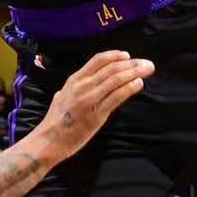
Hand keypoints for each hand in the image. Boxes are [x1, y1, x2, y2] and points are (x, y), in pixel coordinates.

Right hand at [37, 52, 154, 158]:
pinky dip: (129, 88)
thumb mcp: (60, 98)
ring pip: (115, 80)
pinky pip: (116, 97)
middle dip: (132, 64)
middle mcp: (82, 86)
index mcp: (74, 80)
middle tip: (147, 63)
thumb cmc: (55, 121)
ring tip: (147, 70)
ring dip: (134, 73)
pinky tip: (139, 84)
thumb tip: (70, 87)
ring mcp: (90, 99)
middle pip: (111, 68)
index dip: (115, 55)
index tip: (128, 55)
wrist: (49, 140)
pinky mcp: (97, 114)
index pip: (97, 60)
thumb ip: (69, 90)